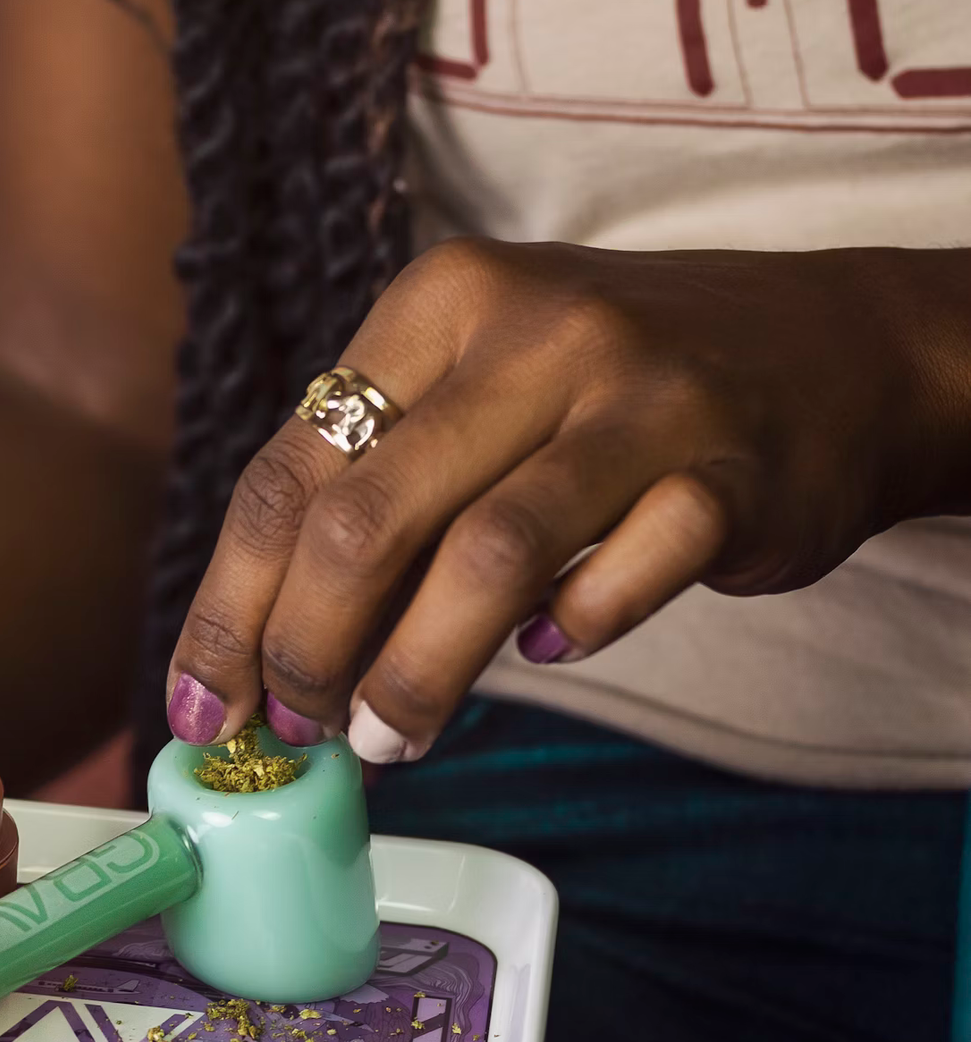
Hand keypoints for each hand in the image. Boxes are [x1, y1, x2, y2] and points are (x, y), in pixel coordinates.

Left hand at [165, 238, 970, 763]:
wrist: (836, 352)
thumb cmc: (617, 394)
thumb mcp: (486, 391)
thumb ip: (384, 493)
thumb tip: (263, 656)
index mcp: (441, 303)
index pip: (289, 470)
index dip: (229, 608)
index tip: (204, 710)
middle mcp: (533, 332)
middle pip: (367, 517)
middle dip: (307, 650)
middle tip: (299, 729)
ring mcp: (639, 397)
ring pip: (487, 555)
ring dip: (417, 672)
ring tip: (390, 738)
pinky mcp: (728, 472)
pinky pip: (625, 577)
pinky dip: (571, 633)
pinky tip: (546, 654)